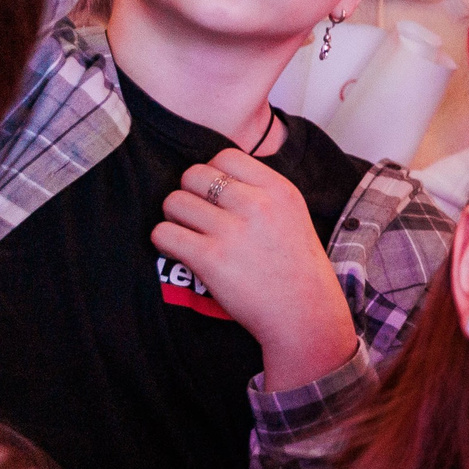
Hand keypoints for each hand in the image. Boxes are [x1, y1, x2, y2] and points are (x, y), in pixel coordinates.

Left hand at [155, 145, 356, 389]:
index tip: (216, 195)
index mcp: (279, 190)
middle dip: (189, 193)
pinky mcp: (210, 259)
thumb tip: (215, 175)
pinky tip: (181, 250)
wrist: (305, 312)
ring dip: (175, 218)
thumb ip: (260, 191)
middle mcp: (256, 204)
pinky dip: (165, 241)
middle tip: (198, 216)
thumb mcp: (294, 214)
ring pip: (174, 202)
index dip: (212, 174)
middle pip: (193, 175)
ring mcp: (232, 231)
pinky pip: (164, 233)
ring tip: (190, 235)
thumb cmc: (297, 266)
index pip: (225, 156)